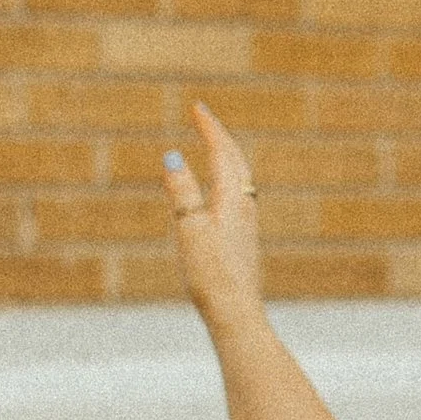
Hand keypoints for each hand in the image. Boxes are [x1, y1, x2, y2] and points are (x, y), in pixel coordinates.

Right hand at [164, 99, 263, 336]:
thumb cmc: (211, 274)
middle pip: (236, 161)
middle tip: (203, 117)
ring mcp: (246, 222)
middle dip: (219, 136)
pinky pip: (237, 195)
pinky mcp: (243, 238)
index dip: (210, 128)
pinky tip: (222, 191)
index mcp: (232, 200)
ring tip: (214, 143)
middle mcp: (244, 206)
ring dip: (226, 155)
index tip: (197, 107)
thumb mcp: (190, 230)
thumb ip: (182, 193)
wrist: (236, 312)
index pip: (222, 152)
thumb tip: (173, 157)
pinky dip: (228, 178)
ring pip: (240, 177)